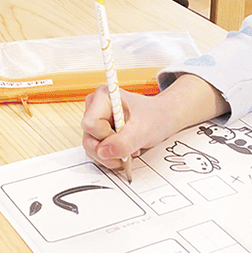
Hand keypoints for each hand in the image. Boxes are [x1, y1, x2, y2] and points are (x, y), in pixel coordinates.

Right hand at [82, 74, 228, 168]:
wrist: (163, 118)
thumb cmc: (155, 117)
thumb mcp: (143, 130)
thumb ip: (124, 142)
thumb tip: (103, 152)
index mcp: (103, 96)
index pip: (91, 124)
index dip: (106, 136)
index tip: (125, 136)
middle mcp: (95, 106)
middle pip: (88, 138)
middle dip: (108, 150)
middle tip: (128, 150)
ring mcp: (96, 120)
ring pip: (91, 146)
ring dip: (110, 156)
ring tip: (129, 151)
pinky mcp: (98, 132)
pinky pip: (96, 150)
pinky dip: (110, 156)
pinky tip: (124, 151)